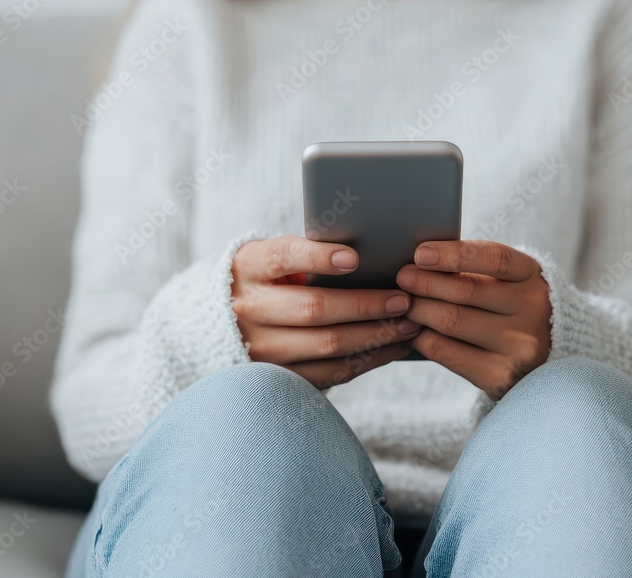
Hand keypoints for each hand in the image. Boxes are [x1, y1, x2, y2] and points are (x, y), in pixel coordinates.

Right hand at [232, 235, 418, 387]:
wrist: (222, 322)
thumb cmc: (269, 279)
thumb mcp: (273, 258)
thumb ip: (308, 254)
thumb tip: (369, 257)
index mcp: (249, 267)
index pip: (283, 257)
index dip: (318, 257)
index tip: (355, 258)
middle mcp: (249, 309)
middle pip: (314, 309)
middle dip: (366, 305)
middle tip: (404, 299)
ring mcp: (261, 348)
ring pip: (328, 345)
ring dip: (376, 336)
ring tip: (409, 324)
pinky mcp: (279, 377)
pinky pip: (331, 372)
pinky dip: (368, 360)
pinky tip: (392, 347)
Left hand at [396, 240, 551, 399]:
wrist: (545, 354)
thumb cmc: (510, 304)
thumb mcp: (507, 279)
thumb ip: (475, 267)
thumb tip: (419, 260)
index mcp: (532, 276)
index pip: (494, 258)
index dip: (454, 254)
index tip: (420, 253)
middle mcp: (533, 310)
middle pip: (465, 292)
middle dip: (424, 283)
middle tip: (402, 278)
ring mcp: (519, 346)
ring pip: (451, 322)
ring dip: (418, 310)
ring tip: (403, 304)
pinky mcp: (501, 376)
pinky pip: (446, 352)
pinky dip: (421, 338)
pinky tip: (414, 330)